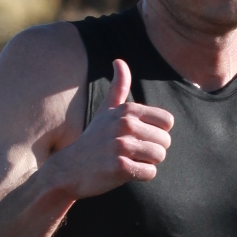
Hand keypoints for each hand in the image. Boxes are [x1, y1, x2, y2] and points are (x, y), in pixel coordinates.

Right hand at [61, 59, 173, 196]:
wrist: (69, 169)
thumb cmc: (93, 140)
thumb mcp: (105, 110)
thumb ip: (118, 87)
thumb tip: (118, 60)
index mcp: (127, 110)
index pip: (167, 121)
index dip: (157, 133)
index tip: (139, 137)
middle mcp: (125, 124)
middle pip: (165, 141)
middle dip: (152, 150)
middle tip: (131, 153)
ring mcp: (122, 146)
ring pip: (159, 157)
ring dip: (147, 163)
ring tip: (128, 160)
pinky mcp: (120, 167)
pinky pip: (149, 173)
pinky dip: (140, 176)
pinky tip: (124, 172)